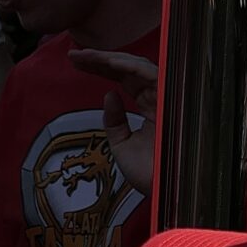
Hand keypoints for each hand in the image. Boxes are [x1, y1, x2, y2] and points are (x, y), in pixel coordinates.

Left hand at [67, 48, 157, 196]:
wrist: (165, 192)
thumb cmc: (150, 175)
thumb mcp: (121, 146)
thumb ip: (114, 121)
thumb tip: (109, 94)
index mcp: (151, 107)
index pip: (124, 79)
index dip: (101, 68)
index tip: (76, 62)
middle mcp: (159, 99)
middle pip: (128, 69)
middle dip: (100, 59)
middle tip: (74, 54)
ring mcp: (166, 98)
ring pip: (138, 67)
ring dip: (110, 59)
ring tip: (86, 56)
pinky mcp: (172, 100)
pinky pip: (152, 75)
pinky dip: (130, 66)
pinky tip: (109, 62)